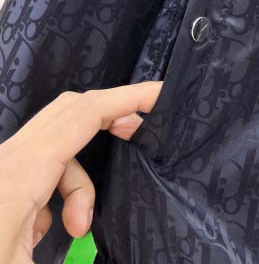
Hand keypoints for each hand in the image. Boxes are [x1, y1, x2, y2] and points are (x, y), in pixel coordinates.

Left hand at [0, 81, 162, 263]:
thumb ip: (72, 256)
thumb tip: (96, 251)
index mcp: (21, 174)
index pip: (82, 115)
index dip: (125, 98)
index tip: (159, 94)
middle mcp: (13, 159)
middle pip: (72, 110)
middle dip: (112, 116)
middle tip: (142, 133)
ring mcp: (6, 165)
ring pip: (60, 143)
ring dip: (80, 181)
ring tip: (77, 230)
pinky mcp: (4, 177)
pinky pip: (44, 166)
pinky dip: (59, 191)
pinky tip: (44, 230)